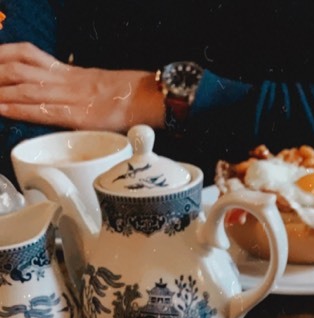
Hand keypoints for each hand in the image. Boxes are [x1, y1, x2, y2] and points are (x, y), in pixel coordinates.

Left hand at [0, 42, 162, 130]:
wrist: (146, 98)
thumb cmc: (125, 96)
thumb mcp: (93, 87)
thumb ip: (72, 91)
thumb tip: (54, 100)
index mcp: (67, 71)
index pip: (26, 54)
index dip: (3, 55)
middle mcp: (64, 79)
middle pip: (18, 67)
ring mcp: (69, 96)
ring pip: (24, 86)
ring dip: (0, 90)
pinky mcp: (76, 115)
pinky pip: (42, 110)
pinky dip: (18, 109)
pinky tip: (2, 109)